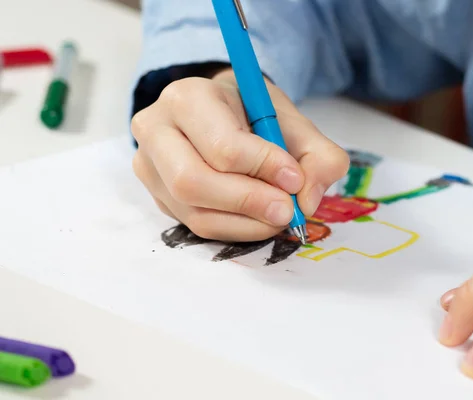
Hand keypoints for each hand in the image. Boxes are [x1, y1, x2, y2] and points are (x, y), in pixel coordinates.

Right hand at [131, 69, 348, 241]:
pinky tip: (258, 219)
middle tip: (287, 209)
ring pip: (194, 211)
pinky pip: (195, 226)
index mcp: (188, 97)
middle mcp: (156, 130)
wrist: (222, 114)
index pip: (222, 144)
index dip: (263, 167)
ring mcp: (150, 167)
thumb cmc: (254, 115)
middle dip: (249, 201)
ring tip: (278, 214)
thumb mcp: (293, 122)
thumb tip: (307, 200)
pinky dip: (235, 229)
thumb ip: (319, 156)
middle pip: (193, 182)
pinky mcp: (158, 196)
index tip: (295, 178)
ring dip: (246, 222)